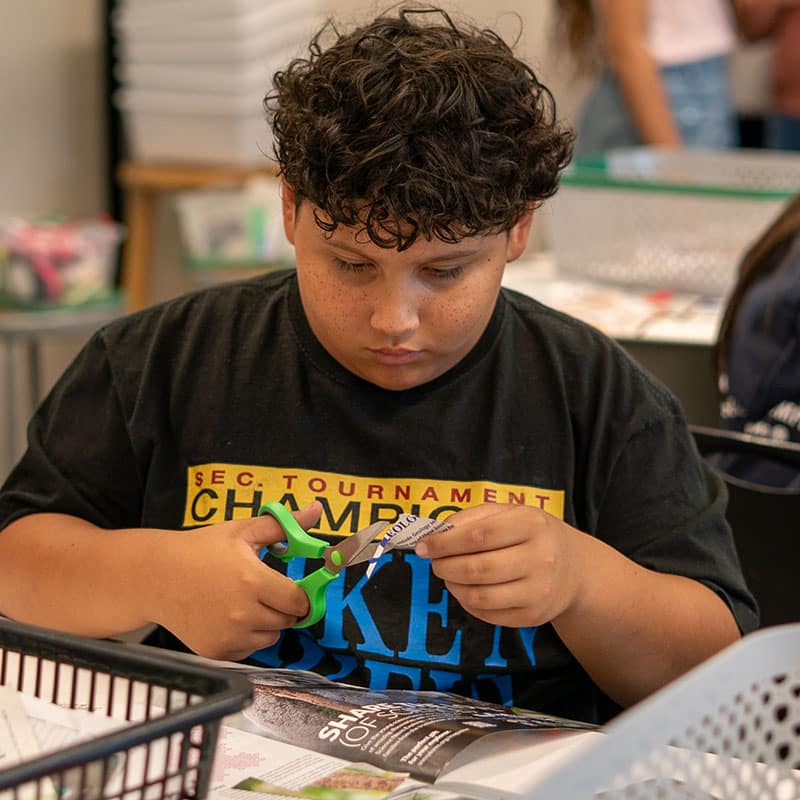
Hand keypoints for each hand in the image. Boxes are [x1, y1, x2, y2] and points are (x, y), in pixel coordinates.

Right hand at [150, 502, 322, 660]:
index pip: (299, 601)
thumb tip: (317, 510)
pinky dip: (246, 637)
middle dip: (282, 606)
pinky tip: (228, 616)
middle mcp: (242, 613)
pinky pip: (249, 649)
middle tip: (263, 590)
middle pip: (287, 620)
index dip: (299, 594)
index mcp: (253, 581)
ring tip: (243, 602)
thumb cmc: (201, 549)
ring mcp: (228, 636)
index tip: (291, 586)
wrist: (156, 577)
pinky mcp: (216, 651)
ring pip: (270, 637)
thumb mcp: (243, 531)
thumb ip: (284, 526)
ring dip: (266, 623)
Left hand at [414, 503, 585, 627]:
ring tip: (449, 576)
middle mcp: (540, 558)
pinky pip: (488, 614)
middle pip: (476, 568)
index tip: (424, 546)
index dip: (445, 543)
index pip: (478, 536)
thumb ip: (471, 519)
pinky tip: (467, 589)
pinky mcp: (533, 616)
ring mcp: (538, 591)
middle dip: (444, 566)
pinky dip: (468, 602)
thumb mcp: (509, 513)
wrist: (576, 569)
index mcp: (531, 524)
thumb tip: (434, 535)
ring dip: (453, 586)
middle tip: (434, 562)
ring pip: (479, 596)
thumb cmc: (533, 534)